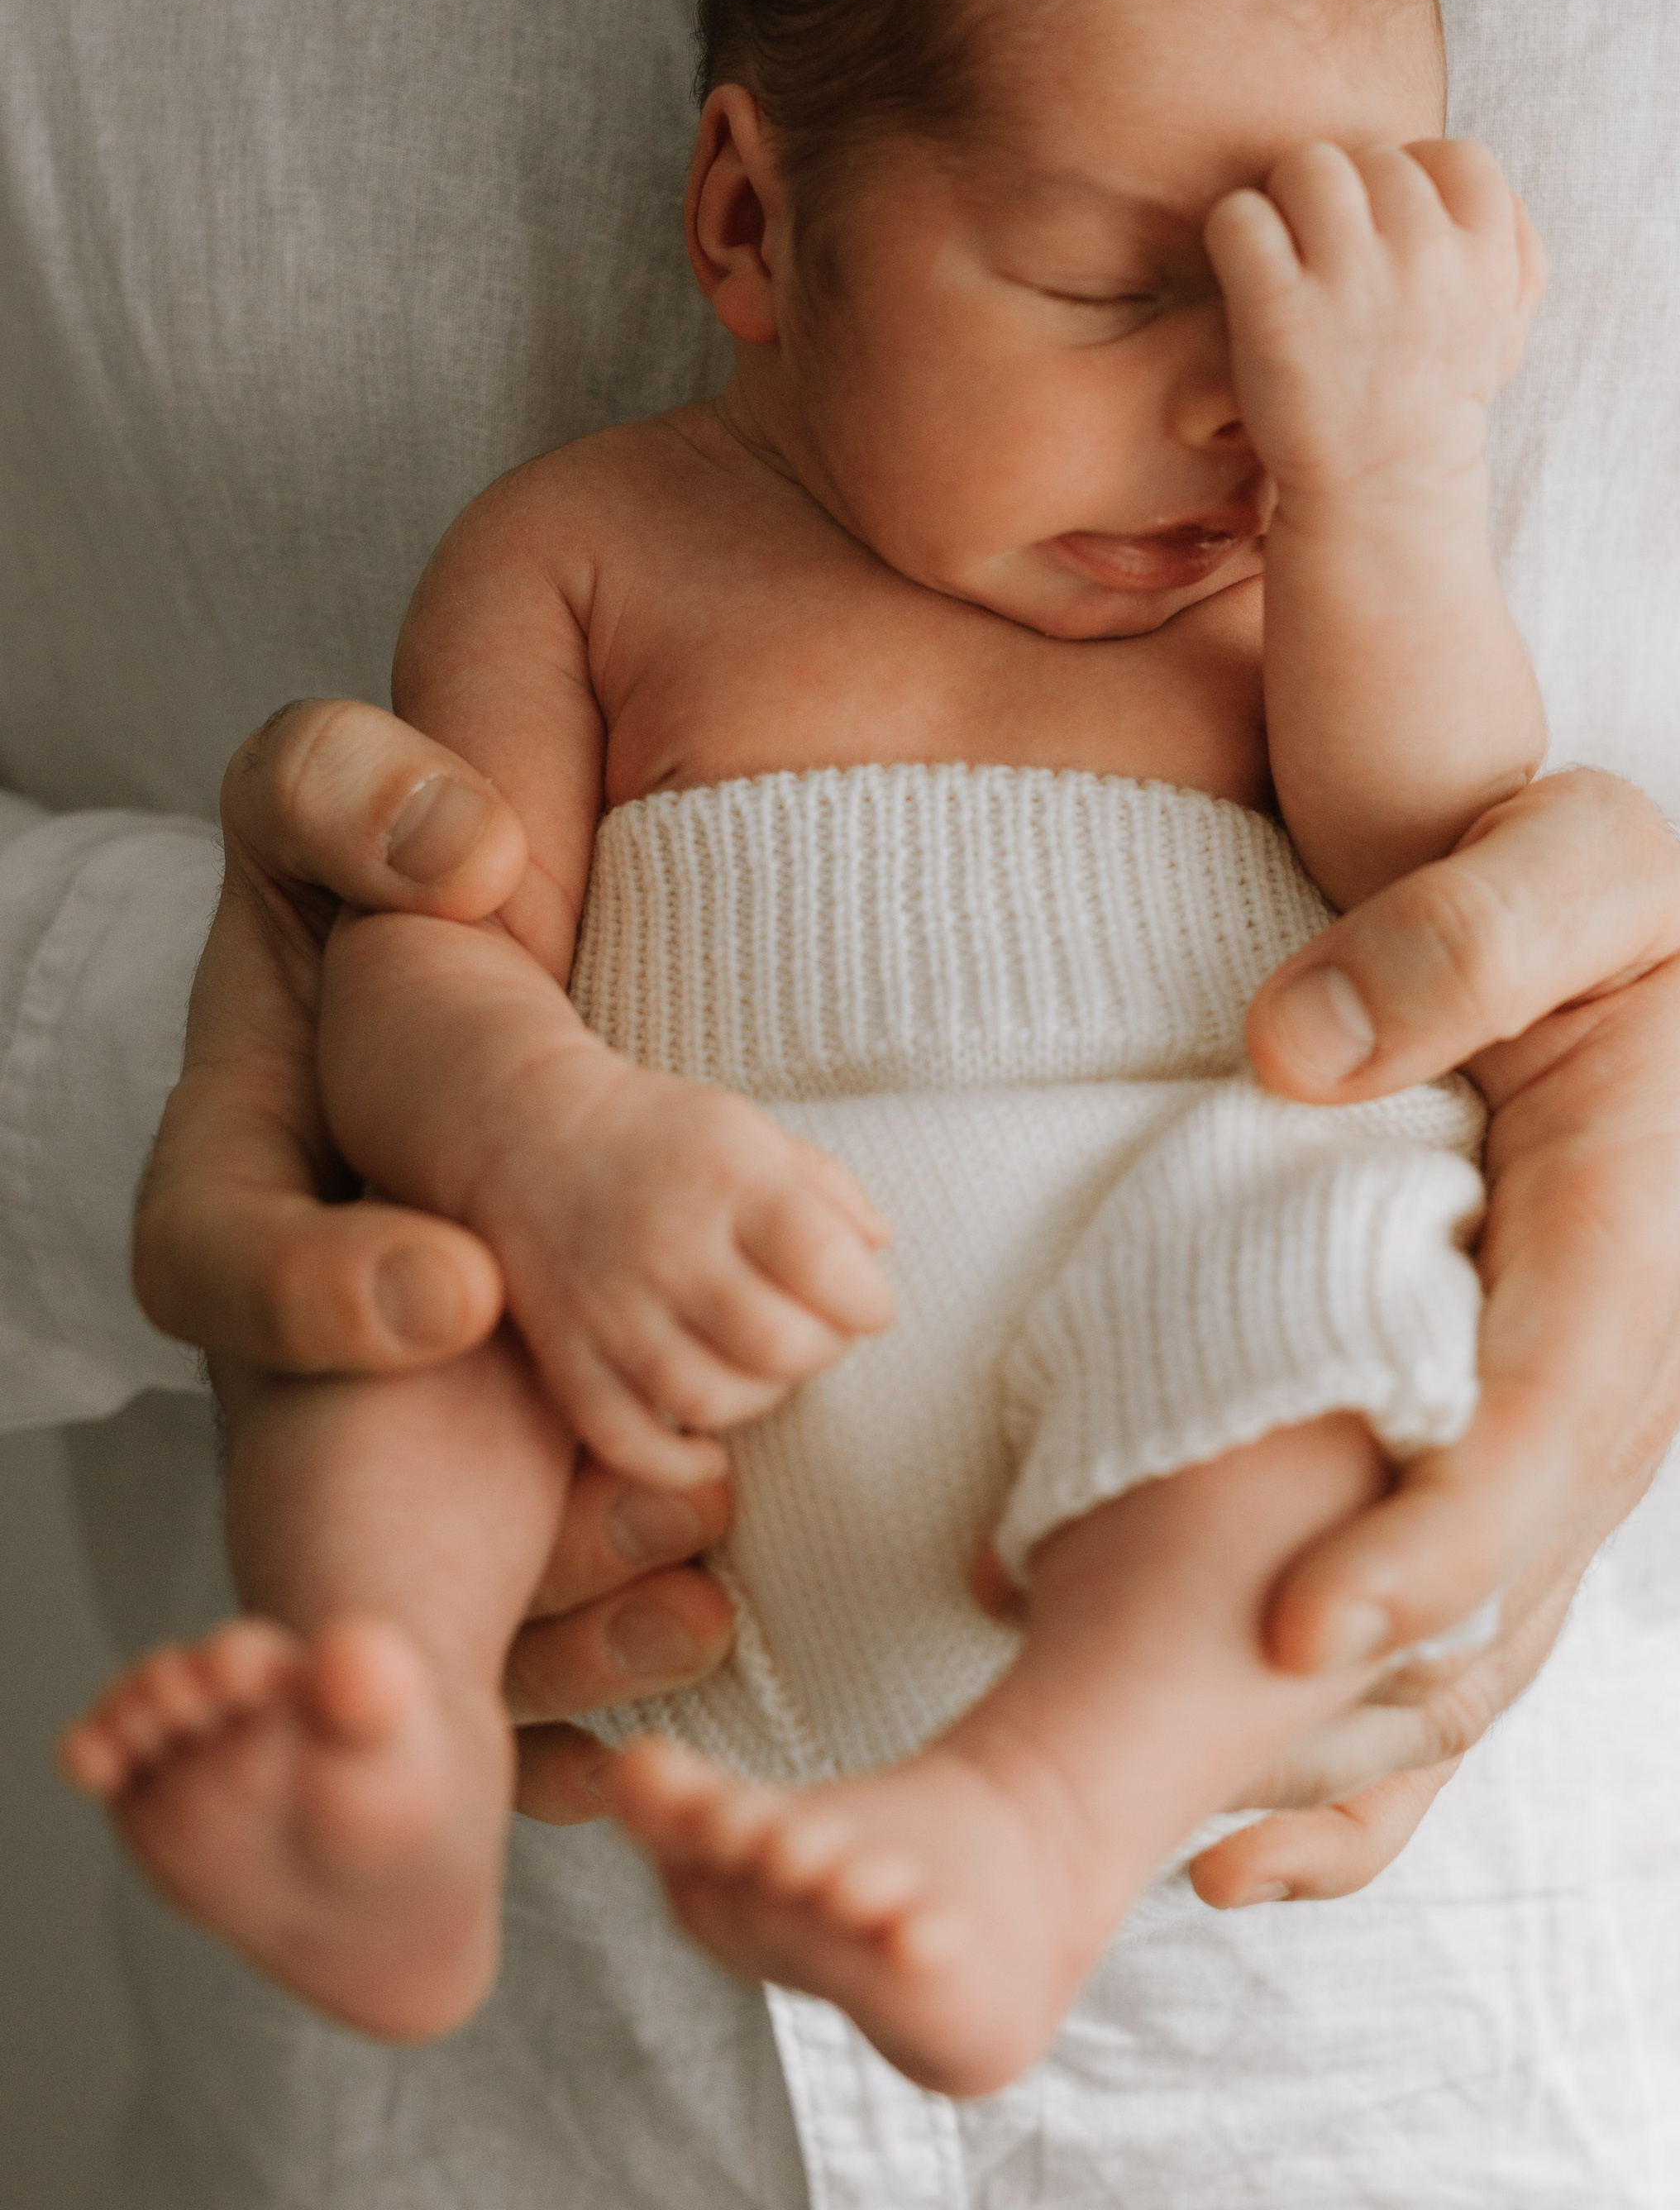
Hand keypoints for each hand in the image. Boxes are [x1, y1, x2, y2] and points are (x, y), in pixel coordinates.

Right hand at [132, 698, 738, 1816]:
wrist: (429, 964)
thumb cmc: (357, 868)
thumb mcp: (319, 800)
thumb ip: (351, 795)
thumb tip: (464, 844)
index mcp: (240, 1172)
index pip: (219, 1263)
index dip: (315, 1299)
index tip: (456, 1291)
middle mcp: (310, 1313)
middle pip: (329, 1464)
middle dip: (482, 1505)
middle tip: (633, 1474)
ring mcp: (399, 1401)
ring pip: (432, 1558)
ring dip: (558, 1582)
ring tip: (697, 1542)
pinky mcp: (512, 1449)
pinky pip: (538, 1576)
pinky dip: (613, 1624)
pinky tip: (718, 1626)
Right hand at [482, 1067, 893, 1487]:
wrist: (528, 1136)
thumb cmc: (662, 1138)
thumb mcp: (753, 1132)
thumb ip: (827, 1190)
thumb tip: (880, 1248)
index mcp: (727, 1179)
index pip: (822, 1258)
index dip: (867, 1299)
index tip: (871, 1304)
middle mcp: (668, 1244)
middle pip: (777, 1342)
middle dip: (824, 1351)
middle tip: (820, 1334)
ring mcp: (610, 1306)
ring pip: (709, 1397)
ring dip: (763, 1397)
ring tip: (766, 1366)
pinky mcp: (565, 1355)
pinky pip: (625, 1439)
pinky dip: (676, 1462)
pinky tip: (709, 1446)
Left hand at [1193, 767, 1679, 1910]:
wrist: (1677, 989)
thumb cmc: (1610, 925)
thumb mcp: (1570, 866)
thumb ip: (1456, 940)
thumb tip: (1293, 1053)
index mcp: (1616, 1262)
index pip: (1529, 1445)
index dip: (1422, 1551)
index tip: (1291, 1625)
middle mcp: (1600, 1399)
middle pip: (1496, 1601)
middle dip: (1351, 1709)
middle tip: (1180, 1785)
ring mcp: (1556, 1460)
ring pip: (1473, 1661)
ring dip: (1342, 1765)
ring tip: (1185, 1845)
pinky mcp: (1501, 1479)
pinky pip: (1454, 1649)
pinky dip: (1365, 1762)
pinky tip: (1241, 1848)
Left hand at [1204, 139, 1543, 512]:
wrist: (1382, 493)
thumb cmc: (1435, 401)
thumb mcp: (1506, 328)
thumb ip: (1516, 249)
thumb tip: (1482, 179)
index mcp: (1485, 259)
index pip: (1457, 155)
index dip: (1417, 177)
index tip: (1392, 230)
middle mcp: (1425, 260)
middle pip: (1370, 158)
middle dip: (1345, 198)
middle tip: (1331, 258)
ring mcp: (1351, 282)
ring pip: (1307, 167)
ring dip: (1287, 202)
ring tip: (1288, 256)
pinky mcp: (1278, 308)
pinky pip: (1241, 215)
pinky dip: (1235, 235)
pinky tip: (1250, 277)